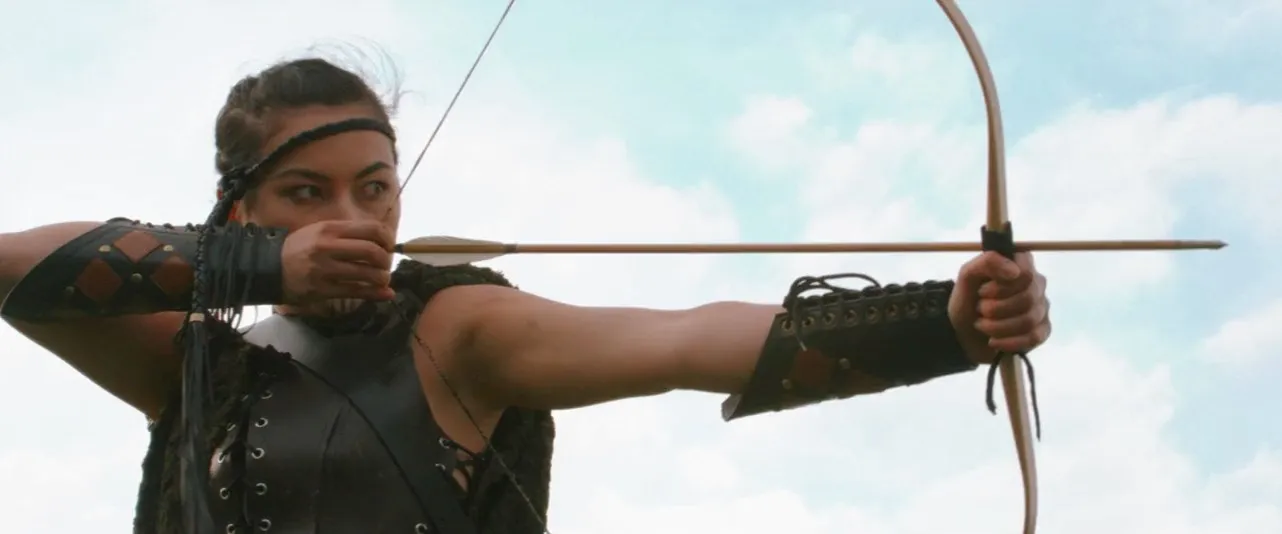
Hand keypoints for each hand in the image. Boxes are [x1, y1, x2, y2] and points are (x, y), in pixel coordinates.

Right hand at [280, 220, 395, 304]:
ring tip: (382, 278)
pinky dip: (375, 293)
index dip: (387, 239)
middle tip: (385, 265)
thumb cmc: (299, 248)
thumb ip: (347, 233)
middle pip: (372, 251)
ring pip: (367, 273)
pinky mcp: (323, 289)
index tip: (389, 246)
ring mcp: (326, 269)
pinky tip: (386, 293)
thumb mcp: (320, 231)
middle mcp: (329, 247)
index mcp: (330, 229)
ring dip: (382, 277)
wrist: (269, 268)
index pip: (371, 229)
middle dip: (386, 260)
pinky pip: (356, 291)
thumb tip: (380, 239)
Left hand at [948, 251, 1050, 363]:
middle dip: (995, 308)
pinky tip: (993, 341)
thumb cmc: (969, 297)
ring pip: (1029, 320)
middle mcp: (1037, 284)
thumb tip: (1014, 271)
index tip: (982, 291)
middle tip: (979, 309)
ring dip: (997, 326)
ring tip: (981, 324)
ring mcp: (1041, 307)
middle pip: (1028, 298)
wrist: (964, 329)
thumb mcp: (968, 275)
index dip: (1001, 286)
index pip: (1026, 273)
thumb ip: (987, 262)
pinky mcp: (1042, 330)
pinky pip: (1033, 338)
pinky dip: (1008, 342)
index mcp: (1022, 264)